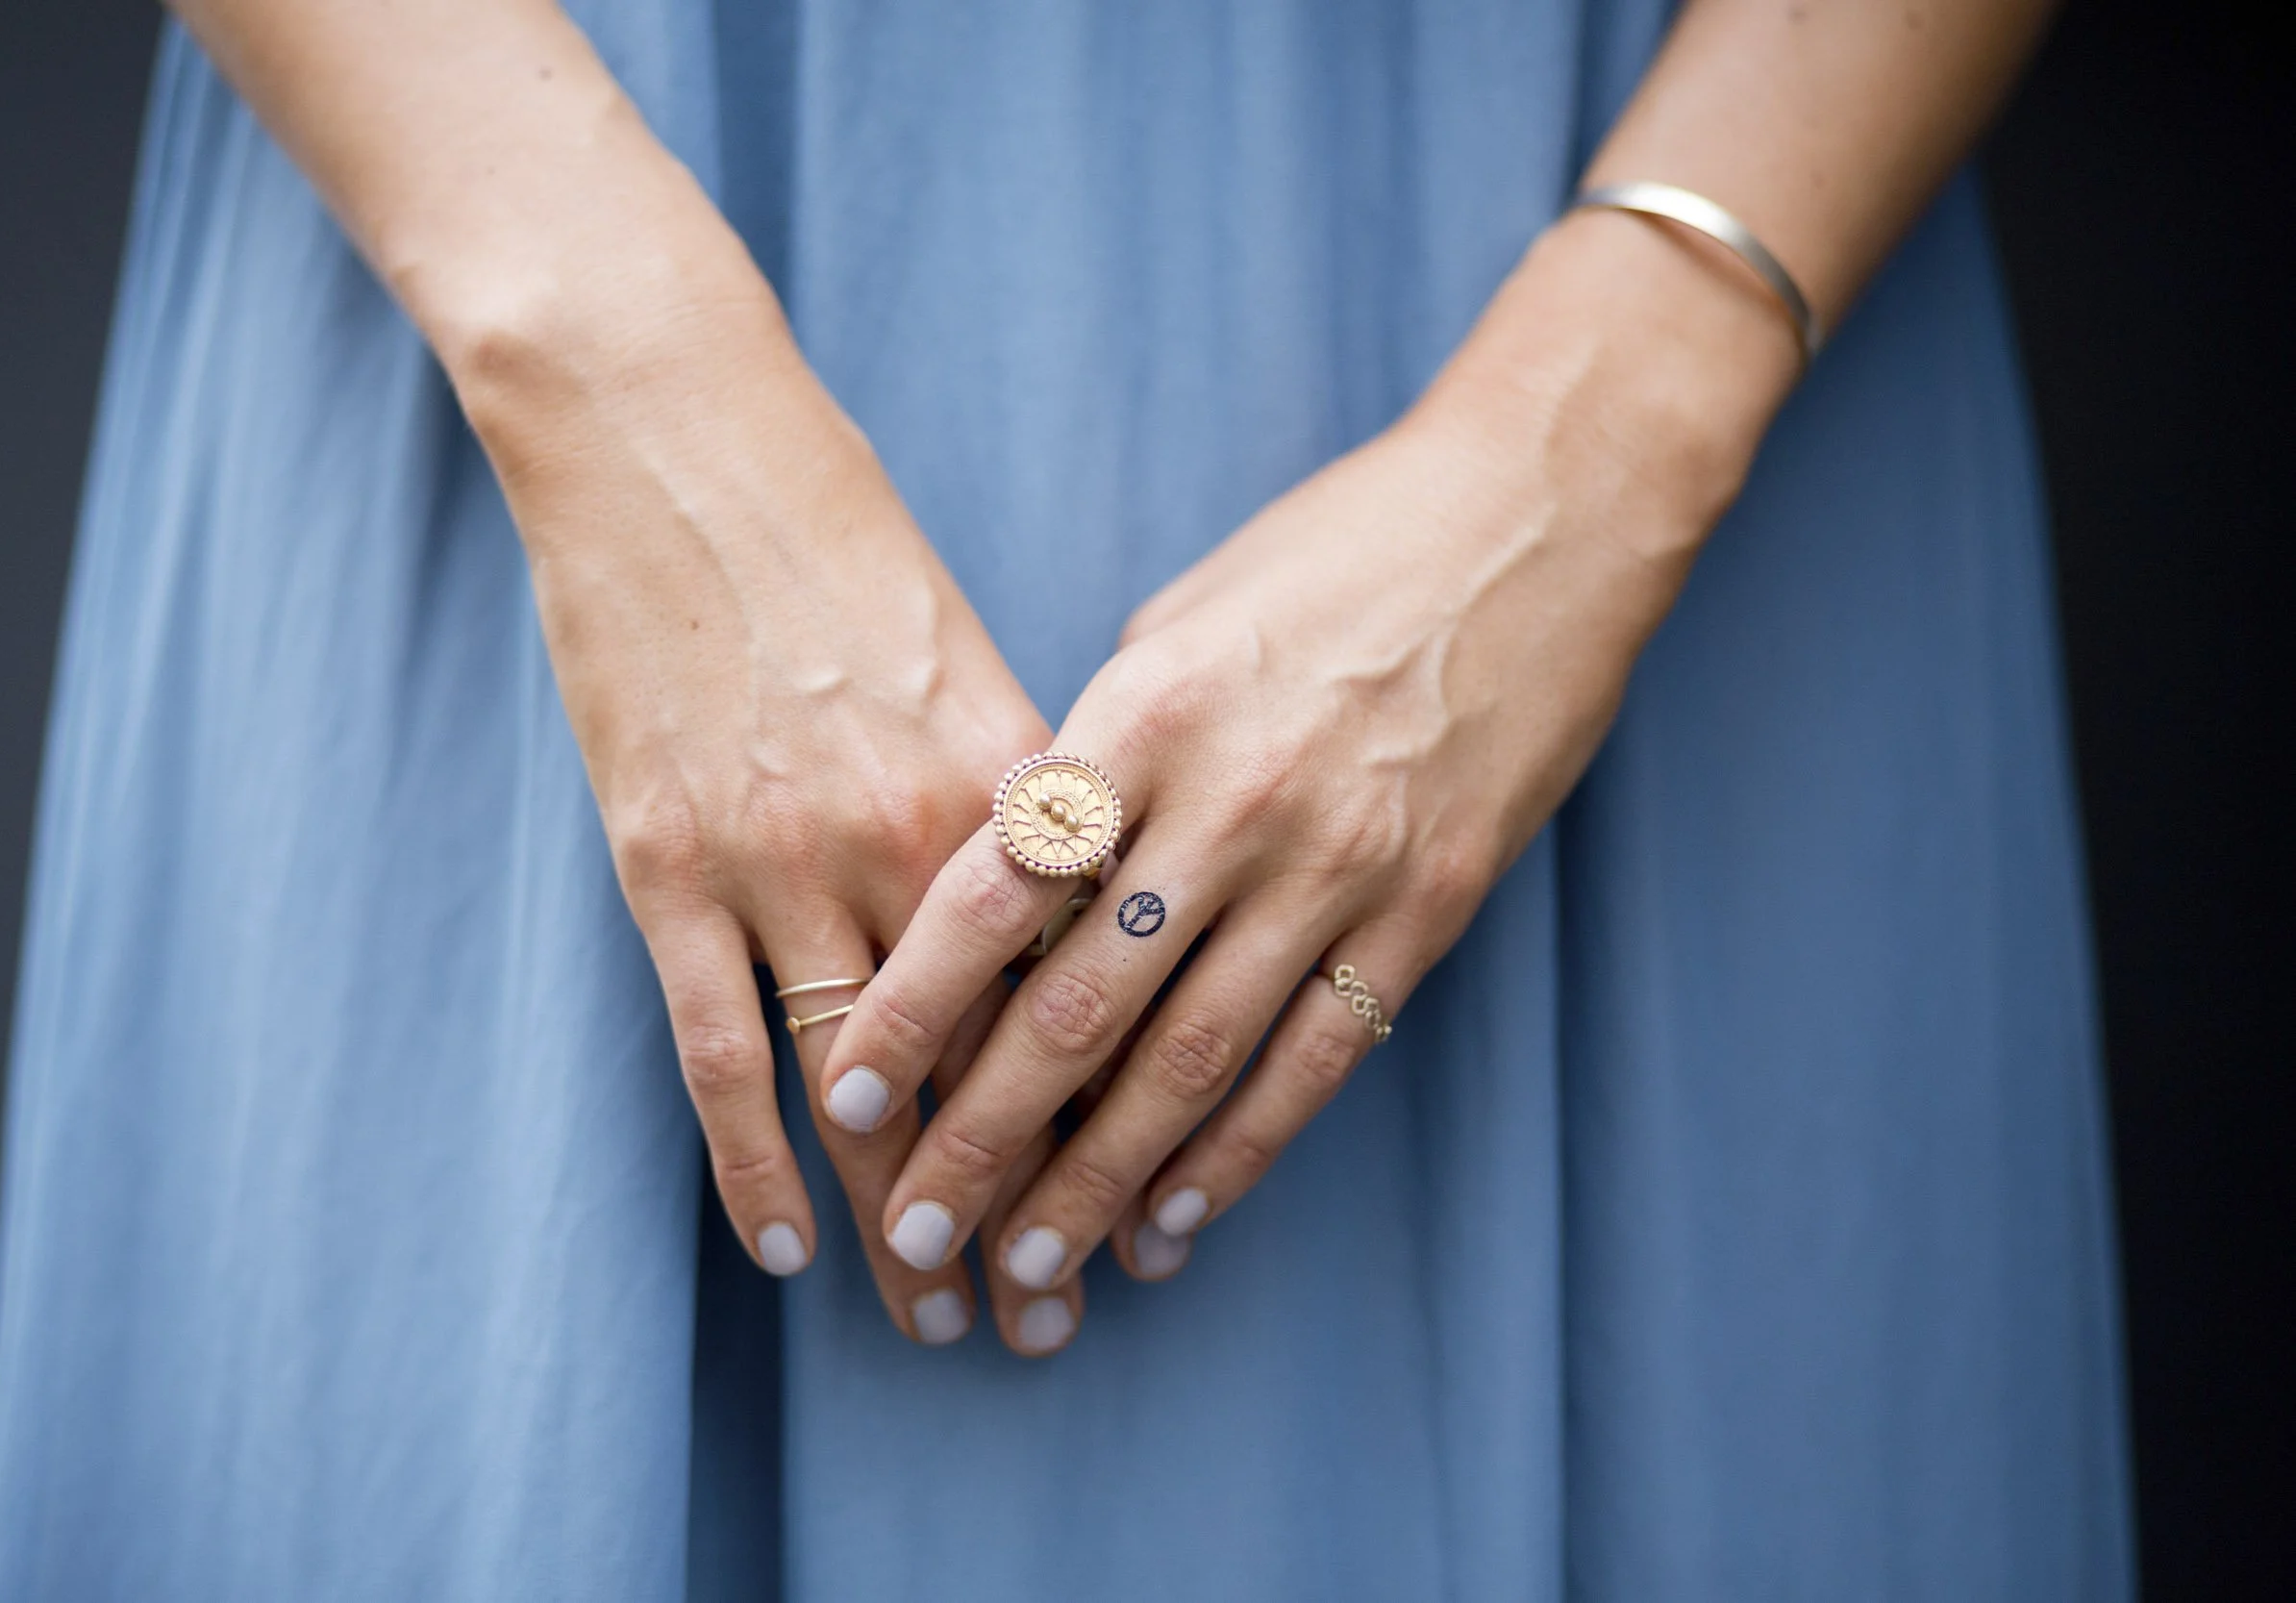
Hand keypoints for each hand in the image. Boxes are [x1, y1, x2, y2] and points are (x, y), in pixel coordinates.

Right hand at [458, 277, 1069, 1346]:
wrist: (672, 435)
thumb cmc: (834, 531)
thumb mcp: (967, 652)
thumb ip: (1026, 789)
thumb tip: (1078, 905)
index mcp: (1011, 777)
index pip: (1084, 990)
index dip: (1116, 1119)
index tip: (1145, 1215)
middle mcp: (912, 831)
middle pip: (989, 1061)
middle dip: (1024, 1204)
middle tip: (1049, 1321)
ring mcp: (779, 853)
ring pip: (860, 1081)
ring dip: (901, 1216)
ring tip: (935, 1320)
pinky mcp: (665, 861)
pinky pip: (716, 1046)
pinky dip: (750, 1159)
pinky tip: (785, 1248)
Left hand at [823, 215, 1794, 1347]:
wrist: (1539, 518)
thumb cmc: (1336, 552)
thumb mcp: (1182, 618)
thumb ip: (1100, 746)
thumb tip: (1024, 862)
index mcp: (1145, 714)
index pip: (995, 890)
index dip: (913, 1005)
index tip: (842, 1089)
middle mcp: (1232, 804)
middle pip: (1079, 1005)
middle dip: (983, 1134)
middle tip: (917, 1229)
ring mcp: (1336, 866)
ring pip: (1189, 1061)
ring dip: (1099, 1180)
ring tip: (1029, 1266)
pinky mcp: (1426, 909)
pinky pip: (1312, 1060)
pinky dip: (1237, 1154)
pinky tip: (1172, 1222)